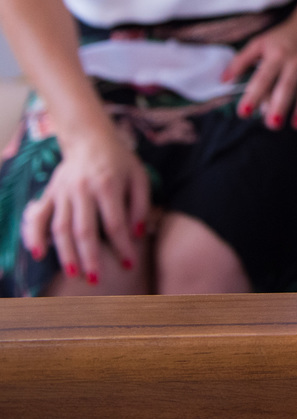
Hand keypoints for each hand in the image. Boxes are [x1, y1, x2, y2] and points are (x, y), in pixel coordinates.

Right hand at [20, 125, 150, 284]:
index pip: (115, 223)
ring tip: (75, 274)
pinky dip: (35, 235)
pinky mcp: (49, 194)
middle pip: (84, 229)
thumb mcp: (139, 176)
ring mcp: (63, 192)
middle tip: (96, 280)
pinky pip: (39, 217)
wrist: (89, 139)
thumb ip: (140, 204)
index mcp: (107, 185)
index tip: (130, 265)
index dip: (122, 246)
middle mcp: (82, 190)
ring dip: (66, 253)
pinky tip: (38, 253)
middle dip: (90, 257)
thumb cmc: (119, 161)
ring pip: (61, 228)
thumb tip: (136, 233)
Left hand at [222, 11, 296, 129]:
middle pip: (286, 86)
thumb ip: (241, 61)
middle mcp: (295, 62)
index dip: (253, 94)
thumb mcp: (260, 42)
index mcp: (276, 55)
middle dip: (279, 105)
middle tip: (272, 124)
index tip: (244, 112)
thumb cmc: (284, 36)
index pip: (262, 77)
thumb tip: (223, 81)